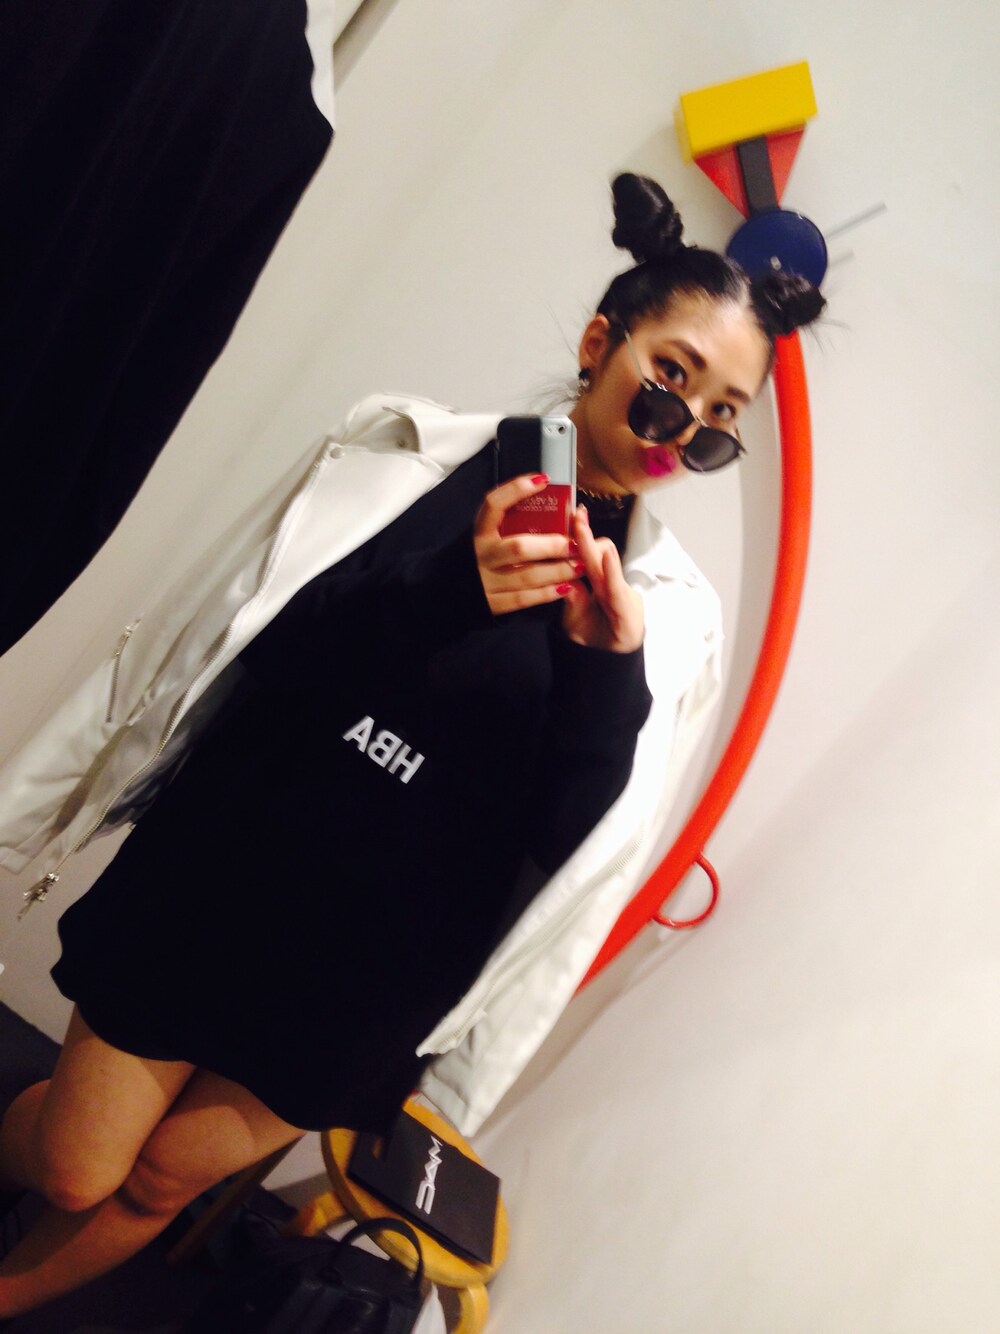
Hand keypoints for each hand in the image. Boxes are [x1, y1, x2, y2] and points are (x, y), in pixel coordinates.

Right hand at [474, 474, 583, 614]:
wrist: (455, 592)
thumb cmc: (484, 558)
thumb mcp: (491, 536)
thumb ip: (517, 524)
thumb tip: (566, 508)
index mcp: (480, 532)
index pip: (493, 504)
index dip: (516, 490)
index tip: (542, 480)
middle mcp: (482, 555)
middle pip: (519, 547)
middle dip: (552, 546)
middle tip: (576, 544)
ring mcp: (486, 581)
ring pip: (526, 576)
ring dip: (557, 571)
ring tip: (579, 567)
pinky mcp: (493, 603)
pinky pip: (524, 598)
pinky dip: (547, 593)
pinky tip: (566, 587)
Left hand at [560, 505, 644, 652]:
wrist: (608, 666)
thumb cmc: (593, 636)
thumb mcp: (574, 616)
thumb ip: (571, 597)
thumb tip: (562, 576)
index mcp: (596, 583)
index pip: (588, 554)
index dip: (580, 535)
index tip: (571, 514)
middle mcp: (610, 584)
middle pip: (599, 553)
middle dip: (585, 534)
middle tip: (576, 513)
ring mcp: (621, 595)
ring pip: (607, 566)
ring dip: (593, 548)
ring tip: (581, 528)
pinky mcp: (628, 611)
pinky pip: (617, 589)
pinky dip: (612, 571)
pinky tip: (607, 557)